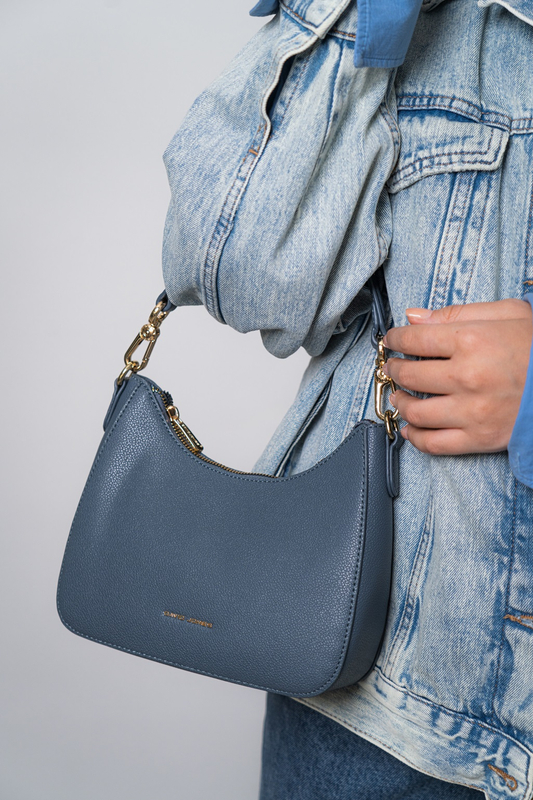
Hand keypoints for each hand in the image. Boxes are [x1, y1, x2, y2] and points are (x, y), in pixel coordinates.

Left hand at [382, 299, 532, 454]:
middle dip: (394, 369)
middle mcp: (466, 377)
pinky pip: (433, 444)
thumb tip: (413, 317)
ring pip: (415, 411)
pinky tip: (410, 428)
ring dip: (399, 402)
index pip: (414, 340)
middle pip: (410, 374)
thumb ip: (457, 313)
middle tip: (393, 366)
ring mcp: (471, 411)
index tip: (391, 340)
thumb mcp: (508, 314)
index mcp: (472, 341)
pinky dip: (414, 437)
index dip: (395, 339)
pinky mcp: (478, 438)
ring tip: (399, 396)